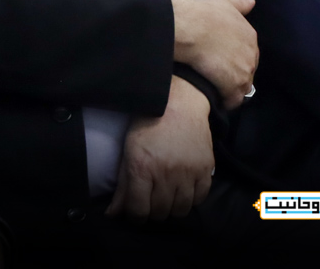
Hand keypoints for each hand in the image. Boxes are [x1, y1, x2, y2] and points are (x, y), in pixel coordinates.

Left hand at [106, 76, 214, 220]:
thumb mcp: (129, 152)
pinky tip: (185, 189)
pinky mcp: (206, 167)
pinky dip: (192, 198)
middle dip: (153, 212)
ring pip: (181, 209)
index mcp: (142, 168)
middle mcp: (166, 172)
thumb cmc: (148, 125)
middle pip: (160, 213)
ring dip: (173, 208)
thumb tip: (113, 214)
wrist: (179, 102)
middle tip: (152, 201)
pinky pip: (201, 197)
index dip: (135, 216)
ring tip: (169, 197)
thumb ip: (122, 185)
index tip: (137, 211)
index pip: (139, 211)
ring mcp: (188, 170)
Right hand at [170, 0, 257, 108]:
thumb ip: (239, 4)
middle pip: (247, 71)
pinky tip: (215, 99)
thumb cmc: (203, 12)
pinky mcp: (234, 86)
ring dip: (231, 90)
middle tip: (218, 77)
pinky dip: (226, 102)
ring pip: (242, 87)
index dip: (236, 59)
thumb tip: (252, 1)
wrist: (191, 28)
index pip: (248, 53)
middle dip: (235, 75)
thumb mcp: (222, 1)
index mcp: (250, 35)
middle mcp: (251, 54)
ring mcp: (244, 71)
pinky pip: (233, 101)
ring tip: (216, 90)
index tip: (223, 62)